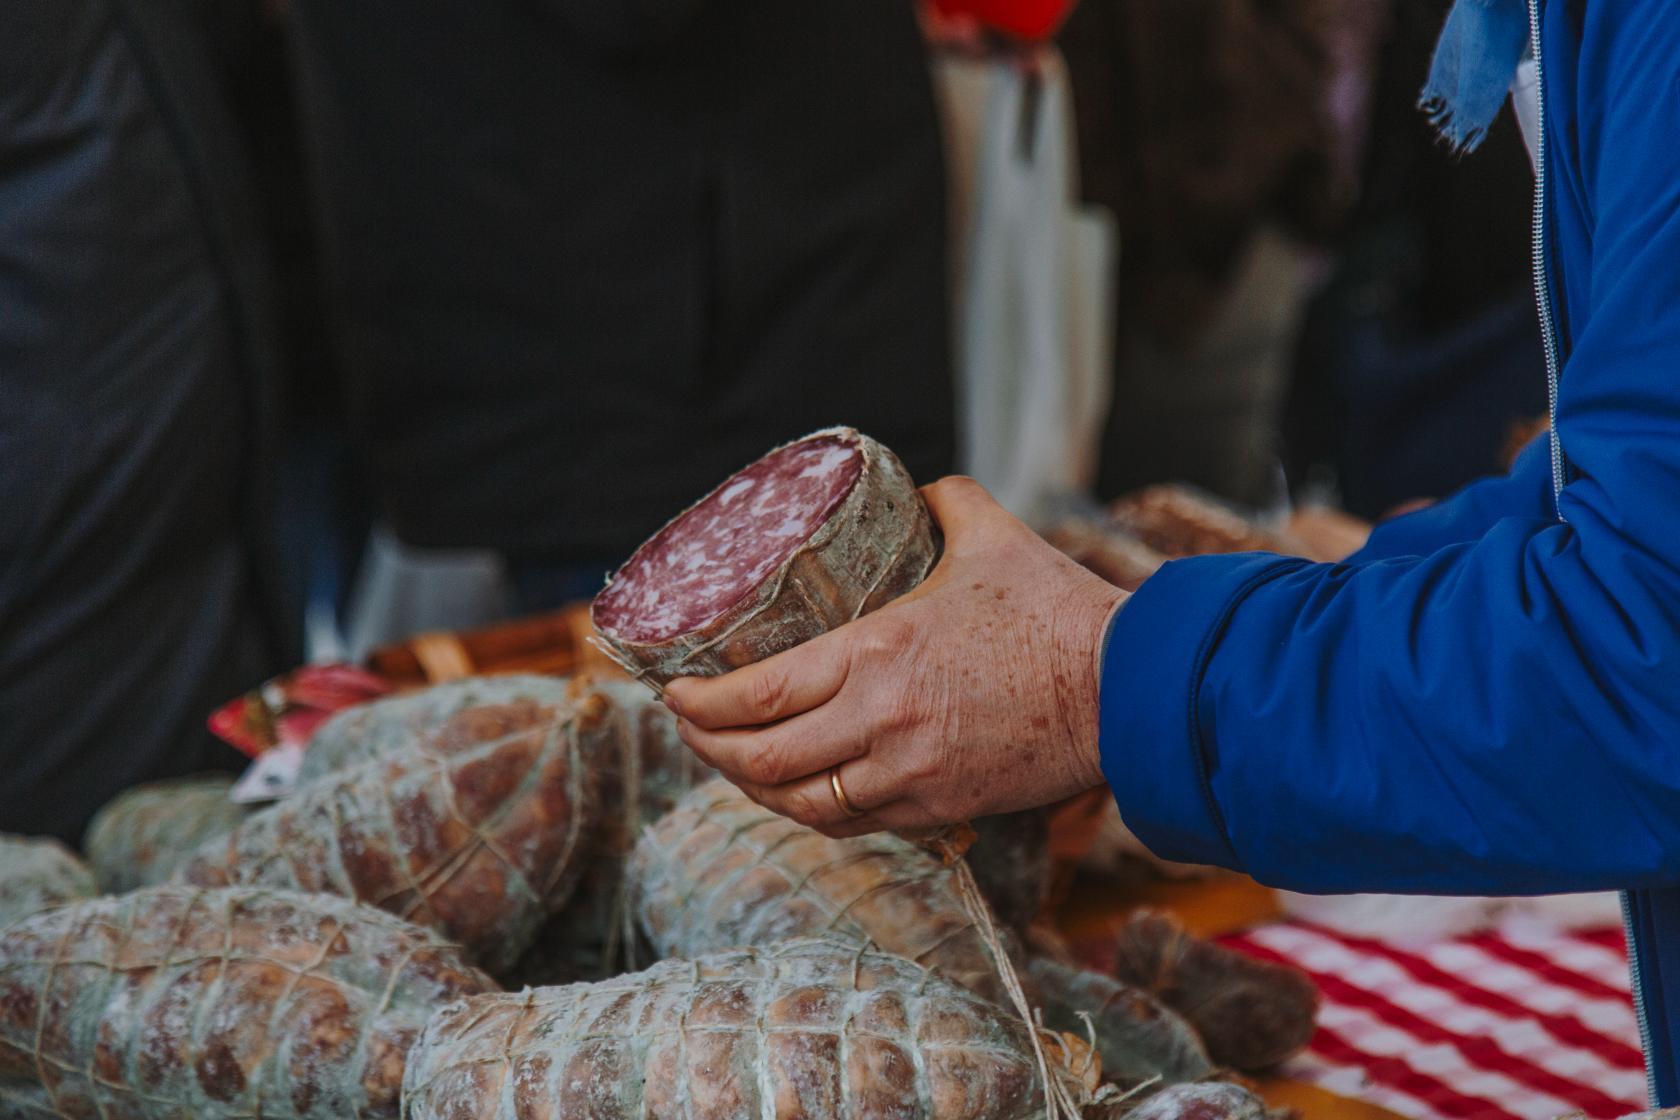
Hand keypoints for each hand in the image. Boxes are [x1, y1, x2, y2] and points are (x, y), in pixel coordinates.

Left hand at [663, 476, 1127, 837]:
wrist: (1128, 691)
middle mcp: (879, 725)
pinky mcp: (939, 811)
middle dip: (707, 751)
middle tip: (688, 729)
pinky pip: (851, 822)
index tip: (674, 694)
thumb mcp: (992, 535)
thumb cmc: (1058, 612)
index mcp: (876, 656)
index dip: (700, 706)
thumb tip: (921, 491)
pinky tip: (797, 791)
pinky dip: (810, 810)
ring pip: (798, 803)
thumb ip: (947, 503)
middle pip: (760, 762)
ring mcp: (907, 777)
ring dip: (751, 788)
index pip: (756, 696)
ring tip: (731, 762)